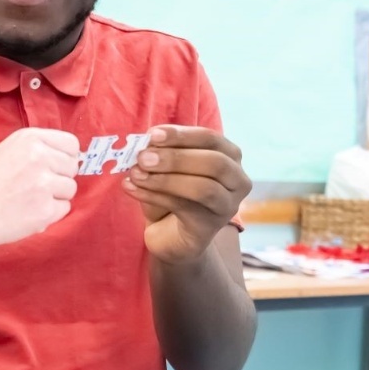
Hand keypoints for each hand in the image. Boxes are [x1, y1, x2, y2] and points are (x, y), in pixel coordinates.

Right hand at [0, 128, 79, 250]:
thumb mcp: (6, 151)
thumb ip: (36, 150)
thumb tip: (70, 159)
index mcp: (29, 139)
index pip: (70, 144)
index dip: (65, 157)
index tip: (54, 167)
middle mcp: (39, 157)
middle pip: (73, 167)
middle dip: (60, 178)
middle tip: (35, 187)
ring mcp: (43, 184)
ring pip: (70, 189)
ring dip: (55, 197)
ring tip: (28, 200)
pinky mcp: (45, 209)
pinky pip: (64, 209)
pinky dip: (50, 214)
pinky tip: (27, 212)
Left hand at [123, 125, 249, 264]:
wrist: (172, 234)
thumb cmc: (173, 191)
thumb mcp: (170, 166)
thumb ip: (164, 152)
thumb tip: (146, 142)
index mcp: (230, 156)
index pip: (210, 139)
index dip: (181, 135)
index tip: (152, 135)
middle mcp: (237, 180)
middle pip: (214, 163)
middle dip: (176, 157)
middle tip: (143, 158)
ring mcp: (227, 206)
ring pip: (203, 189)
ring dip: (166, 179)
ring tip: (135, 174)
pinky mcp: (209, 228)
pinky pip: (183, 208)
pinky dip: (153, 196)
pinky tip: (131, 188)